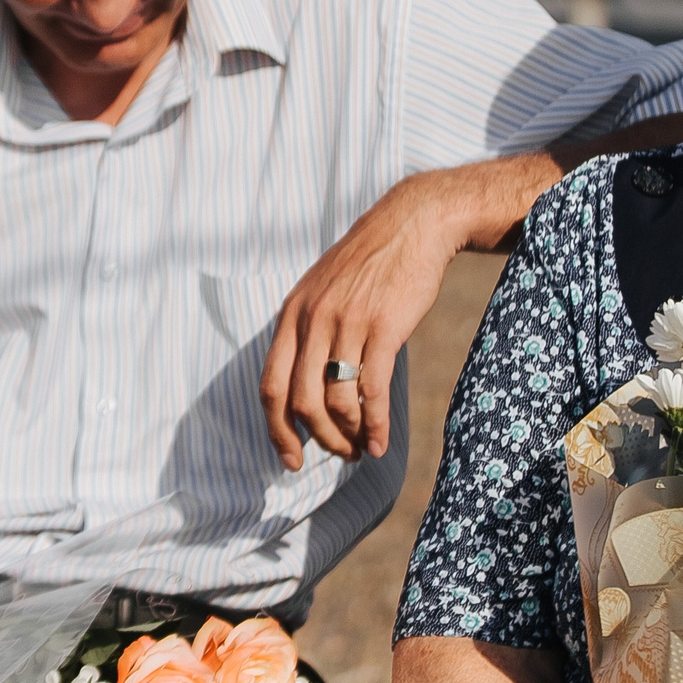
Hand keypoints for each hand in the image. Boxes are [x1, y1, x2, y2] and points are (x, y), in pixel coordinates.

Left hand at [261, 172, 470, 468]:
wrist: (412, 224)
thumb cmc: (370, 263)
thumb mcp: (322, 290)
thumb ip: (308, 332)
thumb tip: (304, 387)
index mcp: (292, 315)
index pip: (270, 386)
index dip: (276, 430)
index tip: (290, 458)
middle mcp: (312, 321)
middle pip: (300, 402)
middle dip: (318, 439)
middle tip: (338, 455)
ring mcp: (347, 324)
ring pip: (336, 401)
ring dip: (348, 435)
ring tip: (361, 448)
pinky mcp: (383, 328)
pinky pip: (371, 391)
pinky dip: (374, 425)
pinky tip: (380, 443)